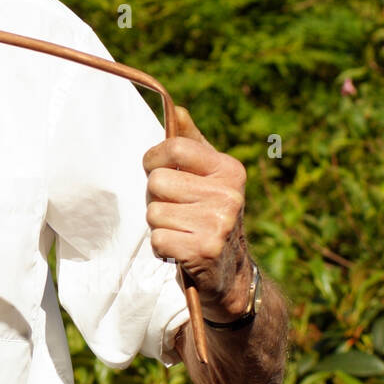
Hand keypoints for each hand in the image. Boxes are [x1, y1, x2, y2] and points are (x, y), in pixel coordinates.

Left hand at [142, 106, 251, 321]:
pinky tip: (180, 250)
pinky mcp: (203, 251)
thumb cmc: (207, 216)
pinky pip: (157, 239)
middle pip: (157, 182)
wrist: (228, 274)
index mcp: (229, 170)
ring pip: (154, 212)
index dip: (154, 160)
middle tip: (177, 211)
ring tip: (181, 230)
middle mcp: (229, 195)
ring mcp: (219, 224)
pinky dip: (161, 247)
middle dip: (157, 199)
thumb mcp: (207, 177)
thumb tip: (176, 109)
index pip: (174, 148)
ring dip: (159, 225)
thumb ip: (191, 144)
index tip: (158, 171)